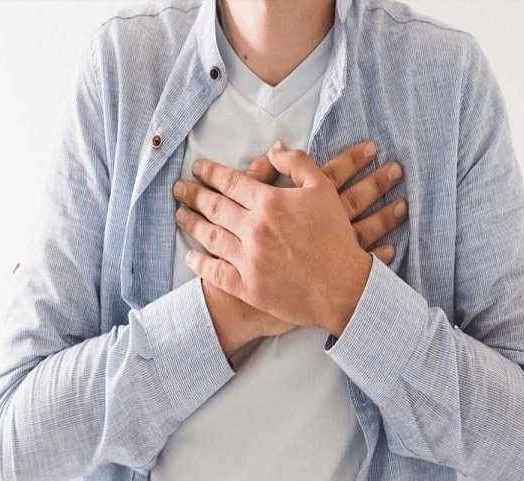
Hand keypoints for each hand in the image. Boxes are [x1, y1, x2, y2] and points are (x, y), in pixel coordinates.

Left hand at [175, 141, 407, 345]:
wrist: (344, 287)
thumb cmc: (336, 238)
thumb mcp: (324, 190)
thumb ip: (298, 164)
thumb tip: (273, 150)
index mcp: (270, 203)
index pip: (231, 182)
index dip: (210, 173)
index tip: (197, 168)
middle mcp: (254, 228)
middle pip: (214, 207)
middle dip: (193, 195)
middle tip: (179, 188)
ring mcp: (248, 259)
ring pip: (210, 236)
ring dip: (190, 223)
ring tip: (179, 215)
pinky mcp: (247, 286)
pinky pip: (215, 272)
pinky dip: (200, 263)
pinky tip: (190, 256)